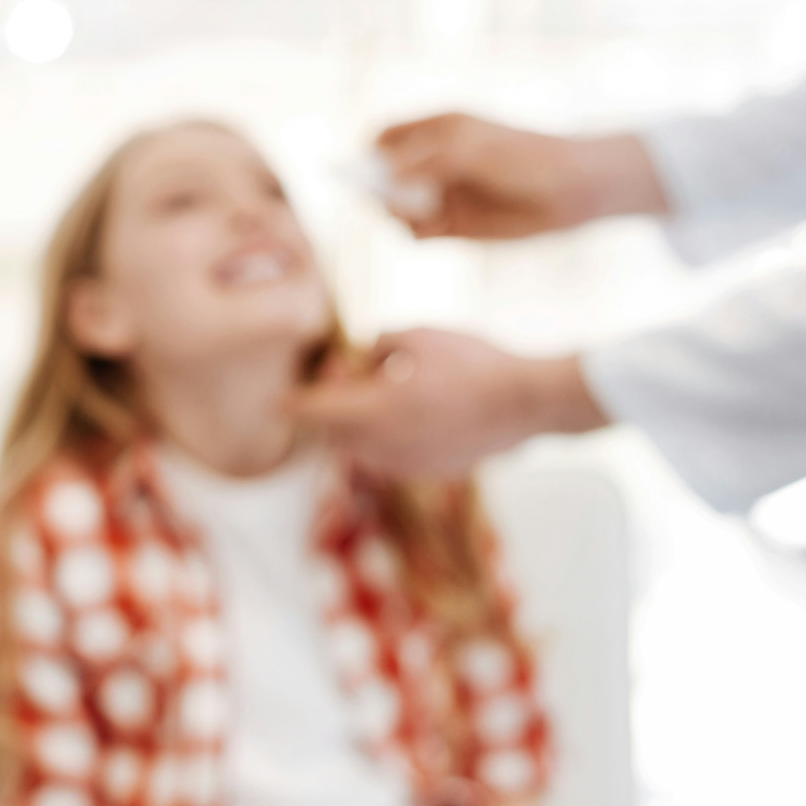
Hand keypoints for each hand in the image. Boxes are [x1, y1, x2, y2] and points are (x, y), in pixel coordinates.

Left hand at [288, 330, 609, 477]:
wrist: (527, 401)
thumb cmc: (473, 361)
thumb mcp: (418, 333)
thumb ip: (379, 344)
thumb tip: (368, 359)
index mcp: (376, 411)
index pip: (317, 412)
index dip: (293, 405)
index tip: (278, 401)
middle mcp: (386, 447)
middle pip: (337, 434)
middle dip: (334, 406)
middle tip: (353, 372)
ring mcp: (409, 465)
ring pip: (364, 450)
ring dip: (361, 425)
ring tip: (389, 390)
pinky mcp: (433, 472)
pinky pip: (394, 458)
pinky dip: (389, 438)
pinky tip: (415, 411)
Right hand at [377, 113, 668, 239]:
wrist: (572, 189)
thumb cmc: (522, 156)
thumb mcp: (467, 149)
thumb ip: (422, 159)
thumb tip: (382, 175)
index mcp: (434, 129)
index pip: (383, 138)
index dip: (368, 153)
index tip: (363, 171)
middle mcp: (433, 162)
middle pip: (383, 176)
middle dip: (379, 188)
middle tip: (393, 199)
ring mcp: (442, 194)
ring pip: (397, 208)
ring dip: (398, 214)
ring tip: (421, 215)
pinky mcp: (454, 226)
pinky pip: (417, 233)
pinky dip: (416, 233)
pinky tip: (436, 229)